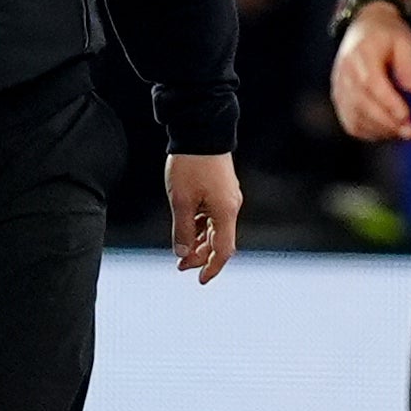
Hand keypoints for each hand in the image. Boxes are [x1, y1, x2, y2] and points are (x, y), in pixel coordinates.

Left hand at [163, 152, 240, 283]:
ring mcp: (227, 198)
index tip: (200, 280)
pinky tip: (187, 229)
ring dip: (199, 242)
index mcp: (225, 213)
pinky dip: (201, 226)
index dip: (211, 268)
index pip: (223, 251)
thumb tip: (183, 255)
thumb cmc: (190, 165)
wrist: (201, 129)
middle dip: (200, 256)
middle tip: (179, 265)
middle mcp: (231, 208)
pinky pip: (213, 216)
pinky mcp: (222, 189)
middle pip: (219, 242)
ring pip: (215, 229)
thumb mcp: (181, 201)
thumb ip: (182, 231)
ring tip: (180, 249)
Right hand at [330, 4, 410, 142]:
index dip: (387, 102)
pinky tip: (387, 132)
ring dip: (380, 130)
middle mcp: (344, 72)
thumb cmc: (387, 35)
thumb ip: (410, 62)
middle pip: (361, 104)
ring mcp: (339, 88)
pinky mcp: (339, 100)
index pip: (370, 82)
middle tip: (410, 131)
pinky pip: (350, 123)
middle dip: (387, 122)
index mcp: (360, 54)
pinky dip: (369, 132)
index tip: (406, 115)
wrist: (364, 28)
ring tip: (402, 133)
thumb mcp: (405, 40)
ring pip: (355, 117)